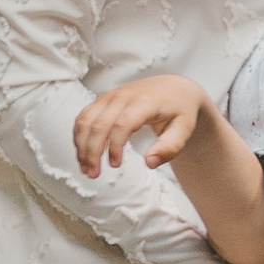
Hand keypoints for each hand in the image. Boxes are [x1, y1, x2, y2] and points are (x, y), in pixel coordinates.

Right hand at [75, 74, 211, 178]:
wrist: (174, 88)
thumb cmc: (180, 110)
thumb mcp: (184, 130)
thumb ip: (170, 148)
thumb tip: (150, 163)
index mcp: (145, 102)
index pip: (122, 124)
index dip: (114, 147)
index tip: (115, 165)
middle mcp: (124, 96)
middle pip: (99, 124)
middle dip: (92, 152)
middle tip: (93, 174)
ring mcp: (111, 96)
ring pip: (86, 120)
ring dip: (81, 146)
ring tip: (86, 168)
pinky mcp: (103, 100)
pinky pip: (84, 116)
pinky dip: (80, 136)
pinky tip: (83, 153)